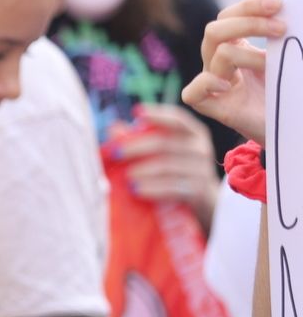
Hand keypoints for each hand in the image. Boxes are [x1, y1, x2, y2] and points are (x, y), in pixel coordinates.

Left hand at [109, 104, 219, 229]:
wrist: (202, 205)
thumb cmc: (175, 175)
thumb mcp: (160, 156)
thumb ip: (138, 141)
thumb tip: (113, 128)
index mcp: (192, 134)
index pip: (177, 119)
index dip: (157, 115)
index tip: (136, 112)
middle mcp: (200, 148)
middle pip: (166, 143)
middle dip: (137, 146)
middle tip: (115, 153)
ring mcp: (202, 169)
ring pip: (169, 166)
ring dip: (144, 170)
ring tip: (126, 177)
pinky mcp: (200, 191)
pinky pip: (175, 187)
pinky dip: (154, 188)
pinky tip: (137, 191)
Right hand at [181, 0, 285, 145]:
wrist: (287, 124)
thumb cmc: (285, 91)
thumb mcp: (284, 57)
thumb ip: (280, 39)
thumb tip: (284, 15)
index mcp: (234, 46)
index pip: (229, 17)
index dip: (249, 6)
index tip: (278, 4)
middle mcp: (218, 62)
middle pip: (215, 30)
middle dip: (248, 23)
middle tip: (281, 28)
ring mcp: (212, 84)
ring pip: (217, 54)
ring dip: (249, 55)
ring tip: (271, 64)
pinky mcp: (210, 106)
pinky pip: (194, 92)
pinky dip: (209, 83)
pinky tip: (229, 86)